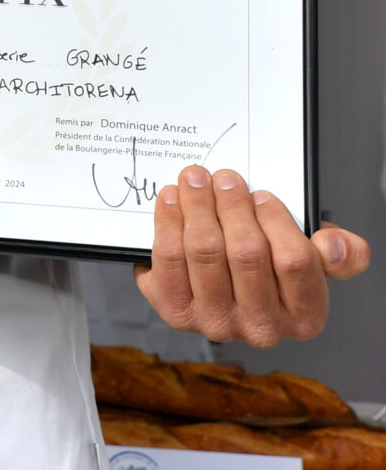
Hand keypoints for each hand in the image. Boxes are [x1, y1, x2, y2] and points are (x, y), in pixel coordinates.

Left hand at [135, 167, 368, 345]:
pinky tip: (171, 200)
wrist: (221, 287)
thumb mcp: (315, 258)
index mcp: (305, 316)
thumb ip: (339, 251)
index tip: (261, 194)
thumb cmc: (270, 266)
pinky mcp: (176, 312)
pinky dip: (167, 222)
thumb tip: (332, 244)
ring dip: (197, 206)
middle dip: (232, 205)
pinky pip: (169, 259)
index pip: (295, 261)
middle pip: (245, 253)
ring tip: (195, 180)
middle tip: (224, 178)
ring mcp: (216, 323)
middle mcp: (262, 328)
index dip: (275, 221)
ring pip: (204, 252)